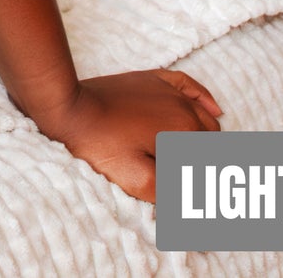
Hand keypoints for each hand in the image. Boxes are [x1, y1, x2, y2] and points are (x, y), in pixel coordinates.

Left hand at [21, 70, 222, 202]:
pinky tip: (214, 110)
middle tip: (197, 184)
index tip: (205, 202)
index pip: (212, 161)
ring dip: (209, 139)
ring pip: (205, 117)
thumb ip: (175, 192)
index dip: (210, 183)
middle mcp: (183, 107)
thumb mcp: (137, 180)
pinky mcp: (152, 80)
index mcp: (184, 132)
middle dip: (209, 163)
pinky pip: (188, 85)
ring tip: (200, 162)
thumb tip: (200, 201)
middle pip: (212, 141)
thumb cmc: (100, 145)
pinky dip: (205, 100)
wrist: (68, 108)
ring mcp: (167, 90)